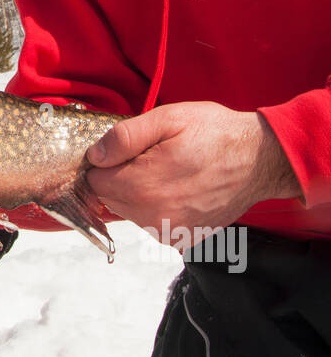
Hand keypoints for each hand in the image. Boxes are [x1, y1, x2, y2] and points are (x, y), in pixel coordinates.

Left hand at [85, 102, 302, 238]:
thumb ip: (125, 137)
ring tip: (167, 170)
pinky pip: (151, 222)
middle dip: (119, 177)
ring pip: (129, 212)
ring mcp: (169, 231)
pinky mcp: (182, 238)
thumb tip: (95, 155)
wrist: (260, 160)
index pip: (95, 181)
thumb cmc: (216, 134)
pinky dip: (156, 206)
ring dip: (137, 192)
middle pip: (109, 199)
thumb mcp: (168, 118)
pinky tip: (178, 187)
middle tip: (149, 157)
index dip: (105, 162)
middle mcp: (153, 216)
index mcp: (144, 186)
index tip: (124, 150)